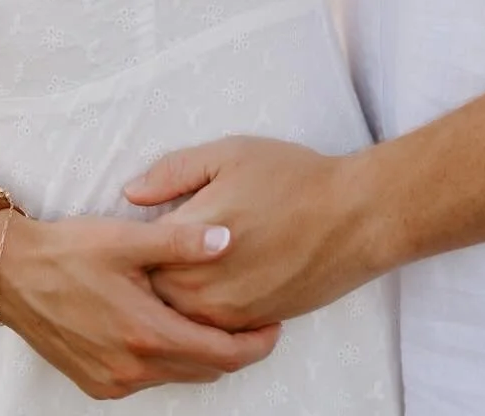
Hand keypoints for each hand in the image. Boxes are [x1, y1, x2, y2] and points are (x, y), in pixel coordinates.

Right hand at [0, 211, 280, 398]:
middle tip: (253, 317)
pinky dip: (170, 358)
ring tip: (217, 318)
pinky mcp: (97, 383)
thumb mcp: (128, 239)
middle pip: (204, 370)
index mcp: (146, 334)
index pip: (221, 355)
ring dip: (201, 353)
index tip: (275, 324)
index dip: (255, 344)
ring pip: (177, 375)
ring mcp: (113, 381)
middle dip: (234, 348)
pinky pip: (149, 378)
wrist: (13, 274)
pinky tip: (172, 327)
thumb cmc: (71, 250)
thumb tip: (229, 239)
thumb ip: (181, 241)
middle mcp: (132, 368)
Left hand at [124, 138, 385, 329]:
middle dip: (148, 271)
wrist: (352, 218)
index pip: (136, 251)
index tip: (137, 230)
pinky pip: (207, 329)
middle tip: (152, 253)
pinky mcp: (247, 326)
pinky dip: (202, 312)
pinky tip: (212, 287)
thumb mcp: (229, 154)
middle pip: (150, 288)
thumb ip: (174, 172)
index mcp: (186, 237)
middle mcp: (198, 284)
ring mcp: (223, 312)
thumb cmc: (292, 179)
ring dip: (174, 294)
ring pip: (176, 314)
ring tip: (183, 269)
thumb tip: (131, 192)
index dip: (134, 240)